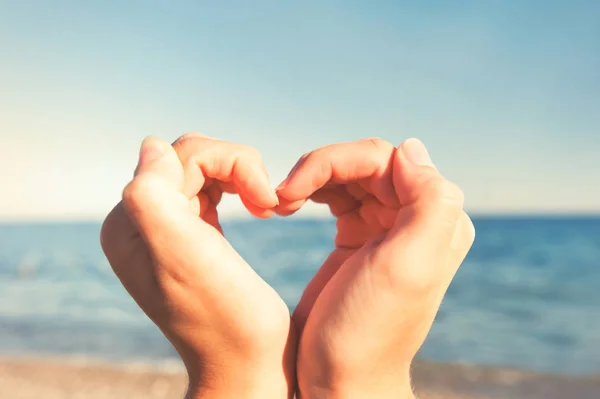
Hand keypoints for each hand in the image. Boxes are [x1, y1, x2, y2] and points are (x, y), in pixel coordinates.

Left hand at [100, 134, 295, 398]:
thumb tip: (154, 147)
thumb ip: (152, 194)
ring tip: (269, 207)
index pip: (178, 156)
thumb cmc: (227, 317)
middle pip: (192, 156)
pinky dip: (243, 187)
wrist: (249, 364)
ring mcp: (170, 227)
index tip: (265, 203)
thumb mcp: (182, 256)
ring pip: (207, 167)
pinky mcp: (198, 234)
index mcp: (130, 224)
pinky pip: (216, 187)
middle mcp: (143, 222)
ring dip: (243, 177)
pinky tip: (261, 208)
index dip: (229, 164)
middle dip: (237, 168)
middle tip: (269, 204)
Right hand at [276, 138, 474, 397]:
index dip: (336, 162)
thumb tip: (409, 148)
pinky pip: (336, 192)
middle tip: (280, 197)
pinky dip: (310, 190)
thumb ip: (430, 201)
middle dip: (319, 170)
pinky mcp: (357, 235)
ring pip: (348, 173)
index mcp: (435, 219)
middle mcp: (415, 216)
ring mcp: (385, 224)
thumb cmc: (366, 331)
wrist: (339, 379)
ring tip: (280, 203)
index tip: (293, 190)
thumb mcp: (407, 268)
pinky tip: (289, 205)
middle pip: (364, 162)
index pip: (385, 159)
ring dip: (311, 179)